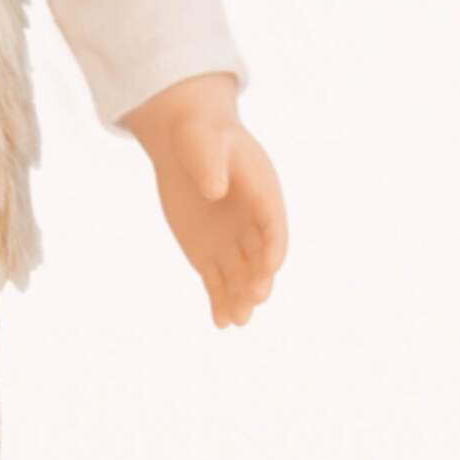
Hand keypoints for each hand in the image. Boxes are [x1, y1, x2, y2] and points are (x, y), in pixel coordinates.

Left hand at [121, 74, 287, 328]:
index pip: (273, 225)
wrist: (185, 144)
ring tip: (237, 321)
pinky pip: (216, 282)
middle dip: (260, 278)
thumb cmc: (201, 137)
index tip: (272, 264)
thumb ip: (211, 166)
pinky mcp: (209, 253)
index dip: (274, 245)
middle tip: (256, 298)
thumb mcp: (205, 143)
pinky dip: (218, 301)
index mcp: (263, 194)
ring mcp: (232, 242)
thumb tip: (214, 192)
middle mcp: (253, 224)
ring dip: (240, 298)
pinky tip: (220, 322)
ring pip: (240, 276)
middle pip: (260, 257)